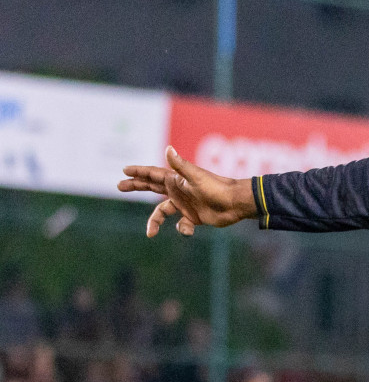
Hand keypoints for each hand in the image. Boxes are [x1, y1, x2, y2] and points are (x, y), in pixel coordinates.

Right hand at [118, 146, 256, 236]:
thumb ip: (180, 166)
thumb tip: (168, 148)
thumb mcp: (196, 177)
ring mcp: (185, 204)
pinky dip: (182, 229)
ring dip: (155, 221)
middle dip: (136, 186)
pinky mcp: (194, 217)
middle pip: (152, 187)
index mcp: (177, 180)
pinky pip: (181, 225)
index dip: (139, 172)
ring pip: (162, 211)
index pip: (153, 174)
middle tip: (119, 186)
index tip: (124, 170)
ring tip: (150, 233)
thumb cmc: (217, 188)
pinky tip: (188, 229)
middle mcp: (179, 190)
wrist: (236, 204)